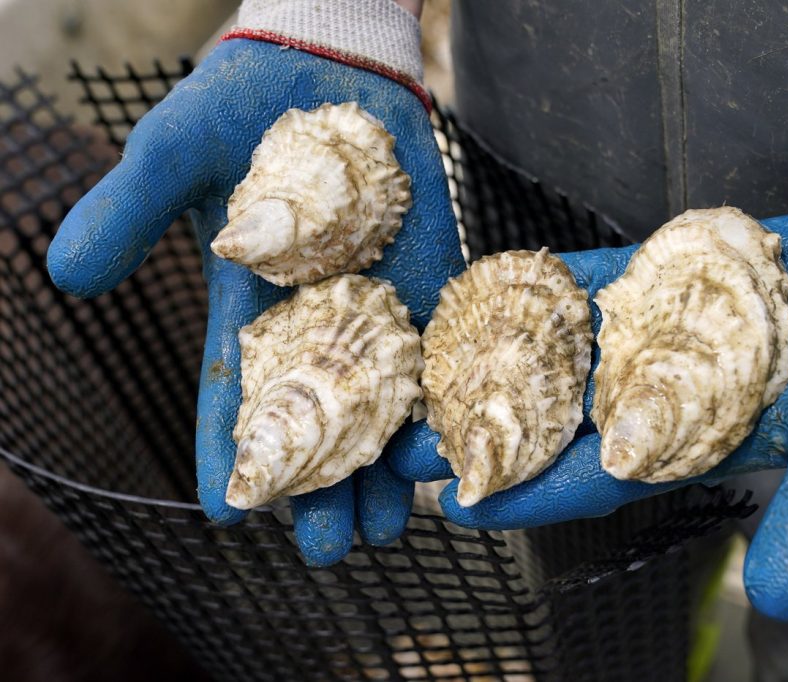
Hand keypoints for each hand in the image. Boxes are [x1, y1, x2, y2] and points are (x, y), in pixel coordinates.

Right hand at [46, 39, 464, 564]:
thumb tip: (67, 276)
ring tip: (395, 525)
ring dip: (388, 463)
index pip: (235, 392)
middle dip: (322, 485)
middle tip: (333, 551)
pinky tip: (453, 444)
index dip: (230, 449)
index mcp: (249, 306)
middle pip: (318, 418)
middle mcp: (316, 319)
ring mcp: (380, 302)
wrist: (330, 64)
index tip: (228, 510)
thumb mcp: (176, 152)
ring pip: (383, 400)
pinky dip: (445, 395)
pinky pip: (442, 345)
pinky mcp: (434, 277)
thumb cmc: (241, 104)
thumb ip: (131, 209)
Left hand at [388, 206, 787, 618]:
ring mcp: (648, 336)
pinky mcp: (656, 279)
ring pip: (556, 353)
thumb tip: (777, 602)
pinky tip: (481, 288)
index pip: (595, 482)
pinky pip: (586, 284)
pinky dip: (539, 288)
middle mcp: (654, 398)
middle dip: (483, 432)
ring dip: (490, 360)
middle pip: (554, 422)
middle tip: (401, 441)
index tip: (462, 504)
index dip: (532, 493)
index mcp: (688, 449)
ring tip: (416, 367)